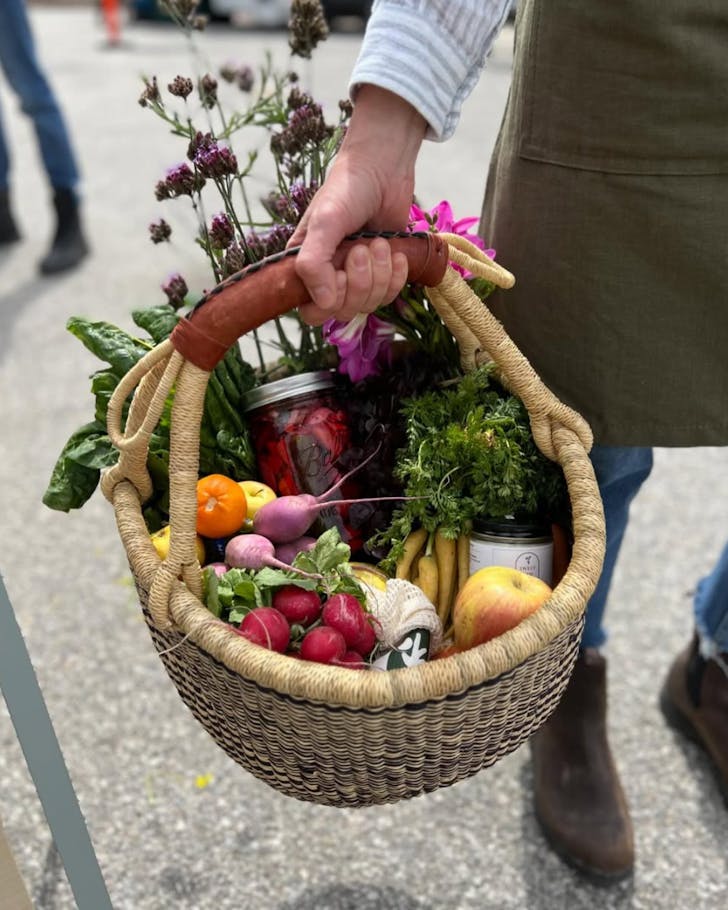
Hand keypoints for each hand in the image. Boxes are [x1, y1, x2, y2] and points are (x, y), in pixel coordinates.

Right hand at [289, 86, 426, 325]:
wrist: (384, 168)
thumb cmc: (347, 189)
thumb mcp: (325, 222)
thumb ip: (314, 262)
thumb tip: (323, 303)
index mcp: (306, 265)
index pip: (311, 310)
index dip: (328, 301)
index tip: (340, 273)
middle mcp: (330, 275)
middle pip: (343, 311)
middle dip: (359, 284)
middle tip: (364, 248)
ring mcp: (357, 276)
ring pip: (368, 304)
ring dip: (379, 276)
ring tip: (380, 243)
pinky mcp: (382, 273)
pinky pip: (389, 295)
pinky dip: (396, 276)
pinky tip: (395, 253)